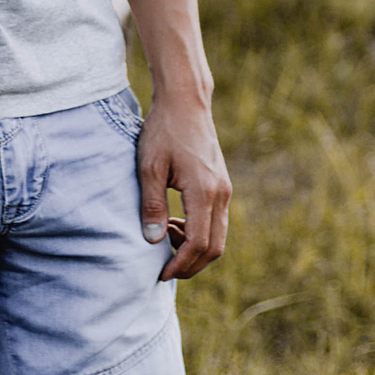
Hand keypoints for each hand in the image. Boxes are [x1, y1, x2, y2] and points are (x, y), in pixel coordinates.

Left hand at [137, 91, 230, 279]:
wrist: (185, 102)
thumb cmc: (164, 131)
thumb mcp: (149, 167)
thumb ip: (152, 206)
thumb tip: (153, 241)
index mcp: (204, 192)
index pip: (198, 243)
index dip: (180, 264)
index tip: (160, 273)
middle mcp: (221, 194)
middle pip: (214, 247)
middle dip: (191, 265)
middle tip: (165, 268)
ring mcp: (224, 189)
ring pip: (218, 236)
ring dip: (195, 249)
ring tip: (166, 238)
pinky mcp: (222, 185)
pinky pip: (216, 221)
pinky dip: (199, 233)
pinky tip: (175, 224)